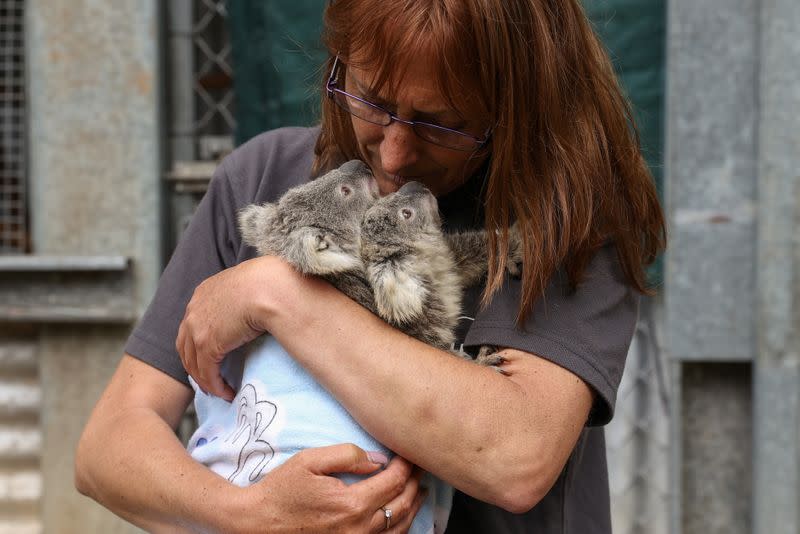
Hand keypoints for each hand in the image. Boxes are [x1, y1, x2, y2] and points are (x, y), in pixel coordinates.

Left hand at [177, 256, 295, 400]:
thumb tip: (249, 309)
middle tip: (210, 381)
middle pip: (186, 347)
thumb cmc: (268, 284)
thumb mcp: (245, 287)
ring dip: (206, 382)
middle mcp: (193, 310)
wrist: (268, 287)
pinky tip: (227, 392)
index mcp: (202, 293)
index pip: (191, 326)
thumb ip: (238, 299)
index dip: (197, 346)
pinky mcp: (207, 344)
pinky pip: (207, 373)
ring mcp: (197, 327)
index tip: (209, 359)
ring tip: (220, 391)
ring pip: (194, 364)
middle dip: (196, 367)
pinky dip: (215, 386)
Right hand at [234, 444, 425, 533]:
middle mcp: (360, 529)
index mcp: (352, 504)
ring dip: (413, 505)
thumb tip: (378, 459)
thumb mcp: (310, 461)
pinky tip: (402, 514)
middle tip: (419, 466)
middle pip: (403, 504)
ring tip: (419, 489)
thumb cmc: (281, 490)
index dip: (407, 464)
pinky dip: (401, 526)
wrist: (257, 524)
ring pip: (400, 526)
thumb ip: (347, 455)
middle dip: (415, 482)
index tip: (409, 452)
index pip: (395, 481)